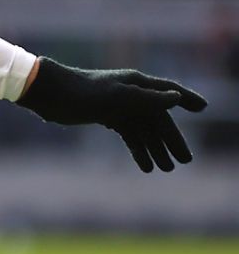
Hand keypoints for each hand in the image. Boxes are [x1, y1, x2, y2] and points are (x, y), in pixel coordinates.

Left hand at [18, 58, 208, 172]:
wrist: (49, 94)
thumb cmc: (82, 92)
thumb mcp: (117, 96)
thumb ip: (147, 98)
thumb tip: (175, 97)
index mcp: (136, 84)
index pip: (168, 92)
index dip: (186, 99)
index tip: (203, 108)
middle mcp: (130, 94)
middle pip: (158, 119)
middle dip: (172, 139)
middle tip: (186, 161)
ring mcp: (118, 106)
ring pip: (143, 130)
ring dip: (155, 148)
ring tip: (167, 169)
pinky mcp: (105, 116)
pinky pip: (128, 134)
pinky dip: (137, 149)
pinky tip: (146, 165)